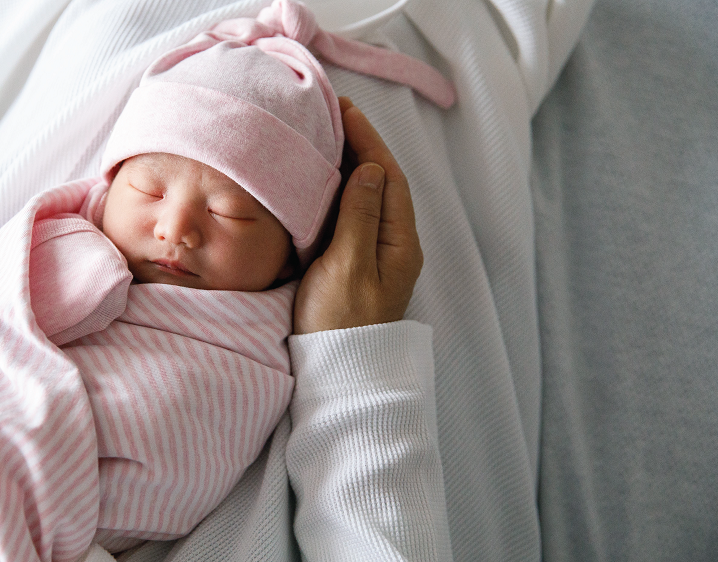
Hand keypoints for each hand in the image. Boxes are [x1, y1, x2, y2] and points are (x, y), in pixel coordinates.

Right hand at [293, 98, 422, 333]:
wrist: (339, 373)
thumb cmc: (342, 324)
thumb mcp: (349, 268)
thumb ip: (360, 216)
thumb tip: (371, 168)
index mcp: (400, 243)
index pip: (388, 177)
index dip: (368, 140)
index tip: (345, 110)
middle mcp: (392, 244)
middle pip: (380, 182)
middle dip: (359, 146)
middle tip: (331, 114)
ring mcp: (373, 254)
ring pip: (365, 197)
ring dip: (347, 165)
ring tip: (323, 137)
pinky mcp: (353, 264)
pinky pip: (350, 215)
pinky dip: (336, 191)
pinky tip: (318, 181)